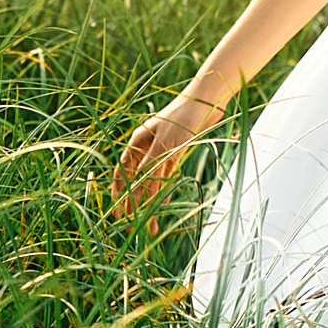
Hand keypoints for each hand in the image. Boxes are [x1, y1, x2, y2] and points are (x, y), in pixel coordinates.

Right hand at [111, 91, 221, 218]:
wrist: (207, 101)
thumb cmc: (182, 118)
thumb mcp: (164, 146)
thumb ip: (151, 171)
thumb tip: (138, 196)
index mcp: (137, 143)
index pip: (123, 173)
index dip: (120, 194)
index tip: (120, 214)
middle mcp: (146, 148)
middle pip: (137, 181)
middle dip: (134, 204)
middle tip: (134, 226)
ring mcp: (161, 151)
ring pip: (152, 182)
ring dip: (151, 202)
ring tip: (150, 224)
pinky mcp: (176, 153)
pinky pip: (166, 177)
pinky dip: (163, 191)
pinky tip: (163, 206)